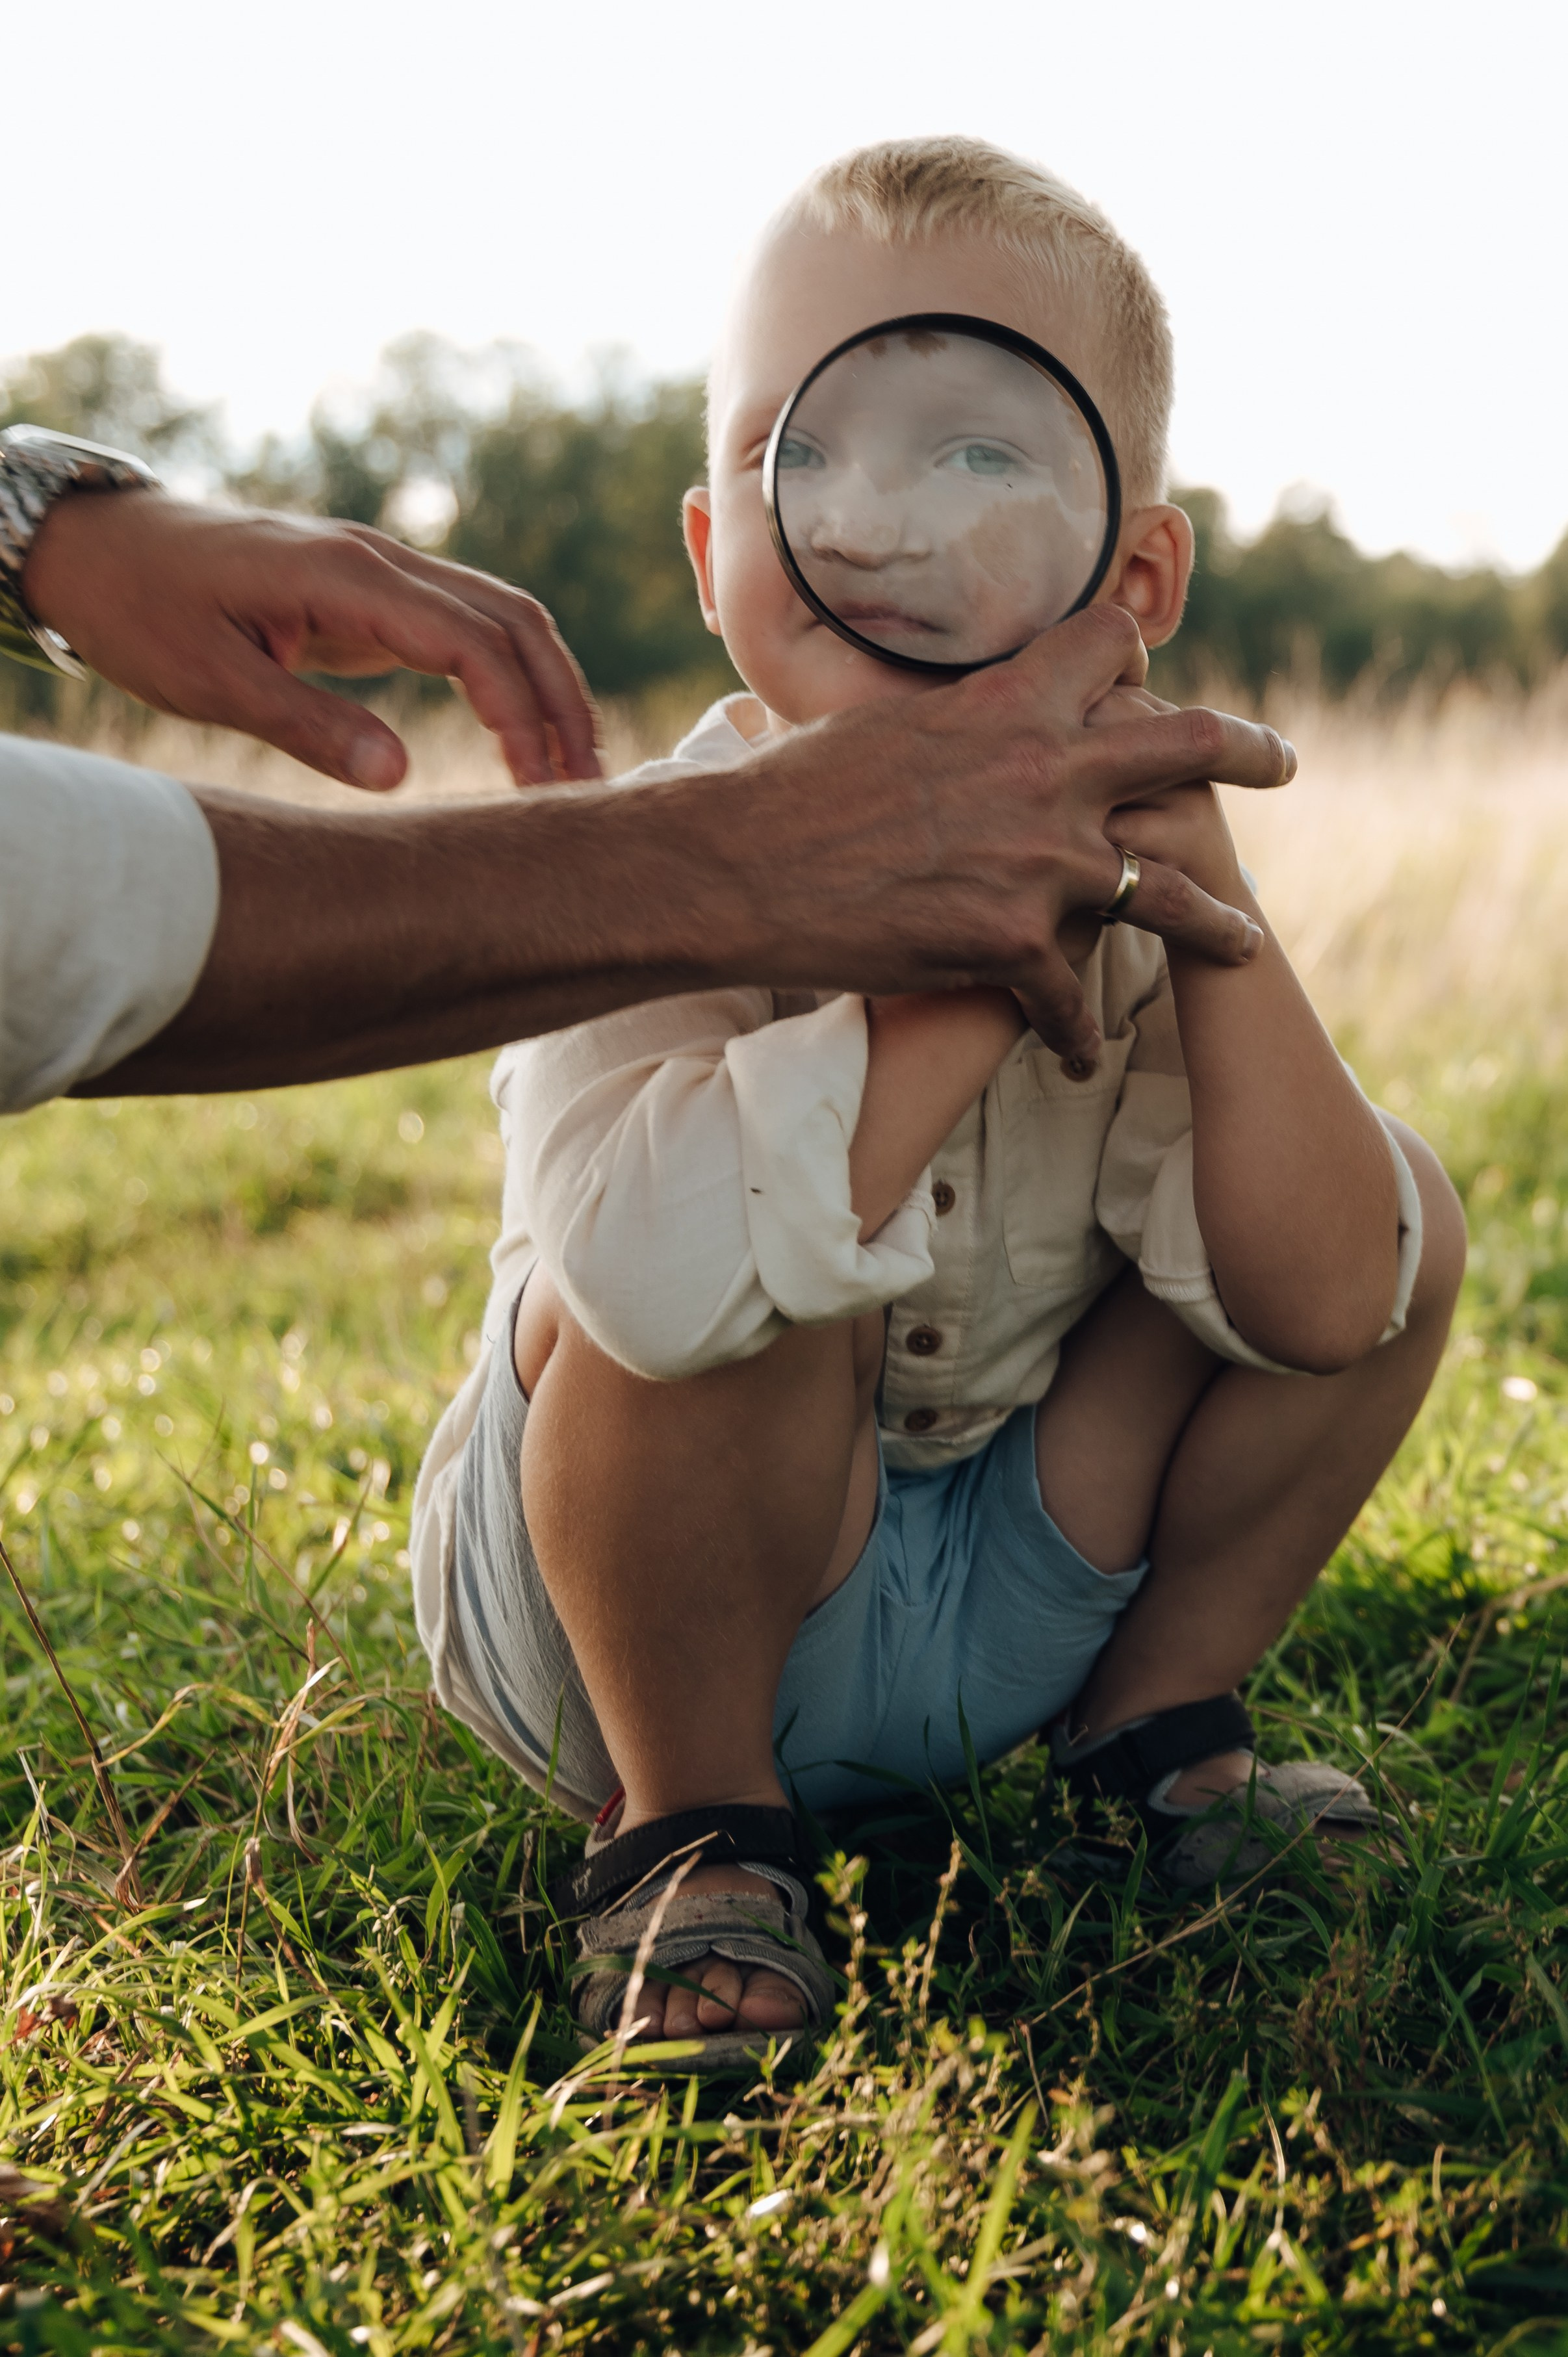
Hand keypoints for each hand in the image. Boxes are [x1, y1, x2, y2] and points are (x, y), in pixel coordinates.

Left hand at [21, 491, 600, 787]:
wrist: (101, 548)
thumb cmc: (143, 610)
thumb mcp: (210, 682)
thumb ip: (307, 726)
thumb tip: (399, 776)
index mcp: (344, 574)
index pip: (470, 639)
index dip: (518, 713)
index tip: (537, 785)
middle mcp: (378, 561)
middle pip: (512, 620)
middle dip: (562, 703)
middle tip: (588, 790)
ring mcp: (381, 573)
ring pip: (503, 617)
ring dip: (549, 688)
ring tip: (574, 770)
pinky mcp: (373, 595)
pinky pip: (468, 627)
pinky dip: (511, 678)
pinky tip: (523, 736)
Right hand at [723, 606, 1290, 1061]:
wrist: (743, 870)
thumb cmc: (790, 791)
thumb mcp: (880, 720)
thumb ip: (947, 716)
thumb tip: (953, 705)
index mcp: (1011, 701)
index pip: (1113, 645)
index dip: (1137, 657)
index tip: (1149, 676)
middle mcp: (1049, 772)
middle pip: (1190, 746)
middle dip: (1248, 752)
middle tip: (1282, 763)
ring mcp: (1042, 863)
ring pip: (1170, 895)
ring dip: (1216, 923)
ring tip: (1246, 944)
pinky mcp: (1015, 946)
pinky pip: (1072, 1001)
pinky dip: (1076, 1036)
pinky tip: (1081, 1060)